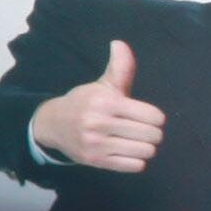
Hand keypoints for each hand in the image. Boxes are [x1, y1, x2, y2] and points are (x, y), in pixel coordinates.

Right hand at [29, 40, 167, 172]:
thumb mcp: (103, 84)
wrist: (53, 124)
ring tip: (140, 142)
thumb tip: (120, 44)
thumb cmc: (85, 102)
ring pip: (144, 152)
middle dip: (154, 134)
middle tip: (148, 132)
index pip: (151, 116)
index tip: (151, 117)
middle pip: (150, 135)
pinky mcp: (95, 161)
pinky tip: (130, 153)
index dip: (156, 118)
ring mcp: (97, 144)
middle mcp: (100, 123)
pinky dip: (137, 161)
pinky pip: (132, 166)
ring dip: (146, 148)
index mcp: (106, 102)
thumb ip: (120, 67)